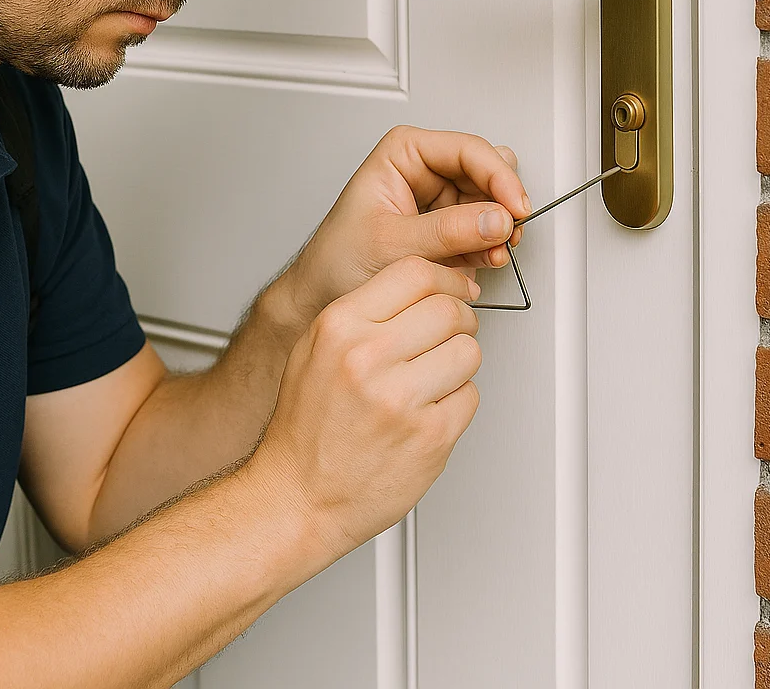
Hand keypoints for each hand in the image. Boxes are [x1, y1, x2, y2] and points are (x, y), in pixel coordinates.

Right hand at [248, 256, 481, 560]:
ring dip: (459, 362)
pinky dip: (456, 402)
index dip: (445, 280)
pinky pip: (470, 397)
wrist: (299, 496)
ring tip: (432, 378)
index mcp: (339, 327)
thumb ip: (362, 312)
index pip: (416, 272)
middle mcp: (368, 357)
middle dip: (458, 321)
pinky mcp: (430, 437)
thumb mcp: (313, 349)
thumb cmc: (306, 428)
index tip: (452, 291)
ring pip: (468, 351)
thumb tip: (419, 287)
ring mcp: (401, 399)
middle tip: (448, 335)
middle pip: (450, 310)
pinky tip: (427, 412)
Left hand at [278, 127, 530, 323]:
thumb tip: (496, 219)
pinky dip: (489, 246)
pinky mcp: (447, 230)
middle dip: (500, 205)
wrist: (324, 294)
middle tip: (508, 233)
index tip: (516, 208)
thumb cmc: (338, 259)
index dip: (498, 177)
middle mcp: (423, 170)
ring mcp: (438, 200)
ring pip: (490, 202)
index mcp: (403, 154)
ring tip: (492, 253)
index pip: (467, 150)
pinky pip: (484, 230)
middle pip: (485, 173)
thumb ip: (447, 231)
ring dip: (498, 230)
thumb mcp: (392, 244)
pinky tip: (482, 261)